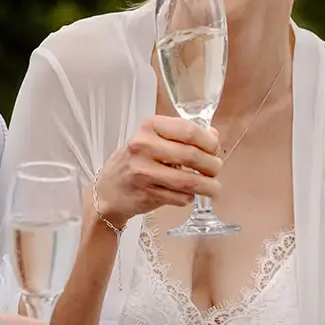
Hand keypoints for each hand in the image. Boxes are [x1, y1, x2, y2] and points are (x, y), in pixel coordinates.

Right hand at [92, 115, 221, 228]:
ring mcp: (144, 172)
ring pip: (189, 180)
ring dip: (208, 186)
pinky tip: (189, 195)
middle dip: (212, 165)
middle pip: (192, 155)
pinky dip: (190, 197)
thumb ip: (183, 136)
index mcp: (149, 127)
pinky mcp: (147, 194)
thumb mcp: (153, 140)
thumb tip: (214, 135)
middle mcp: (143, 147)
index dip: (209, 142)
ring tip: (214, 188)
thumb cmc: (134, 161)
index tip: (215, 149)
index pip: (189, 130)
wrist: (108, 191)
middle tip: (216, 170)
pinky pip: (180, 197)